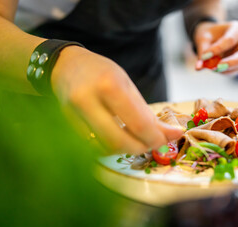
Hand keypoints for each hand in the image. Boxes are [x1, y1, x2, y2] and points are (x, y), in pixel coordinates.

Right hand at [51, 46, 182, 153]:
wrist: (65, 66)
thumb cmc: (101, 73)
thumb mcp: (128, 85)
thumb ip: (147, 113)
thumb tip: (172, 135)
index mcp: (109, 86)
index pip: (138, 124)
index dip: (157, 138)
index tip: (169, 139)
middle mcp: (88, 101)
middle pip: (119, 141)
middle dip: (142, 147)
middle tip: (153, 144)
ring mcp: (73, 115)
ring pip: (105, 148)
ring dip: (126, 149)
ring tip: (136, 139)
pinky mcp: (66, 125)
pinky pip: (93, 146)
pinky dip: (111, 147)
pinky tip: (118, 138)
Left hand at [194, 21, 237, 75]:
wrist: (211, 36)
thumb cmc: (208, 35)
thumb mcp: (203, 39)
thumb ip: (201, 51)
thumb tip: (199, 68)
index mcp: (237, 28)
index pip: (230, 39)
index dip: (218, 49)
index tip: (204, 56)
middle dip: (233, 62)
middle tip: (218, 67)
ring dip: (228, 70)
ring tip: (212, 69)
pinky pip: (237, 71)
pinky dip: (226, 72)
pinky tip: (215, 70)